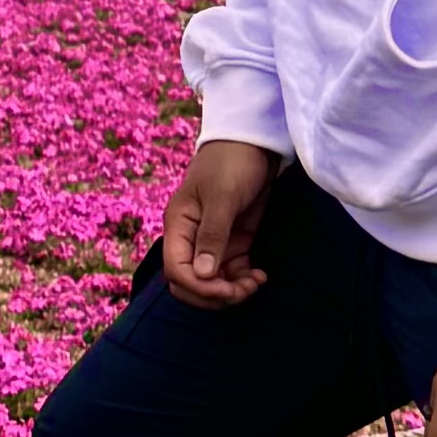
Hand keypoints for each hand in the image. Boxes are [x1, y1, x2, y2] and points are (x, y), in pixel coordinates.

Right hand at [160, 140, 278, 311]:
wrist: (254, 142)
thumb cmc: (231, 162)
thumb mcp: (222, 197)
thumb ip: (212, 236)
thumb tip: (203, 276)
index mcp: (178, 225)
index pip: (176, 270)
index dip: (199, 287)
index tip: (227, 289)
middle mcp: (190, 238)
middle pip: (189, 283)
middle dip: (214, 294)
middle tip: (243, 290)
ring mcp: (212, 242)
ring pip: (211, 283)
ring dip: (231, 291)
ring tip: (256, 282)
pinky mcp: (233, 242)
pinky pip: (230, 273)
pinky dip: (242, 281)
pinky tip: (259, 276)